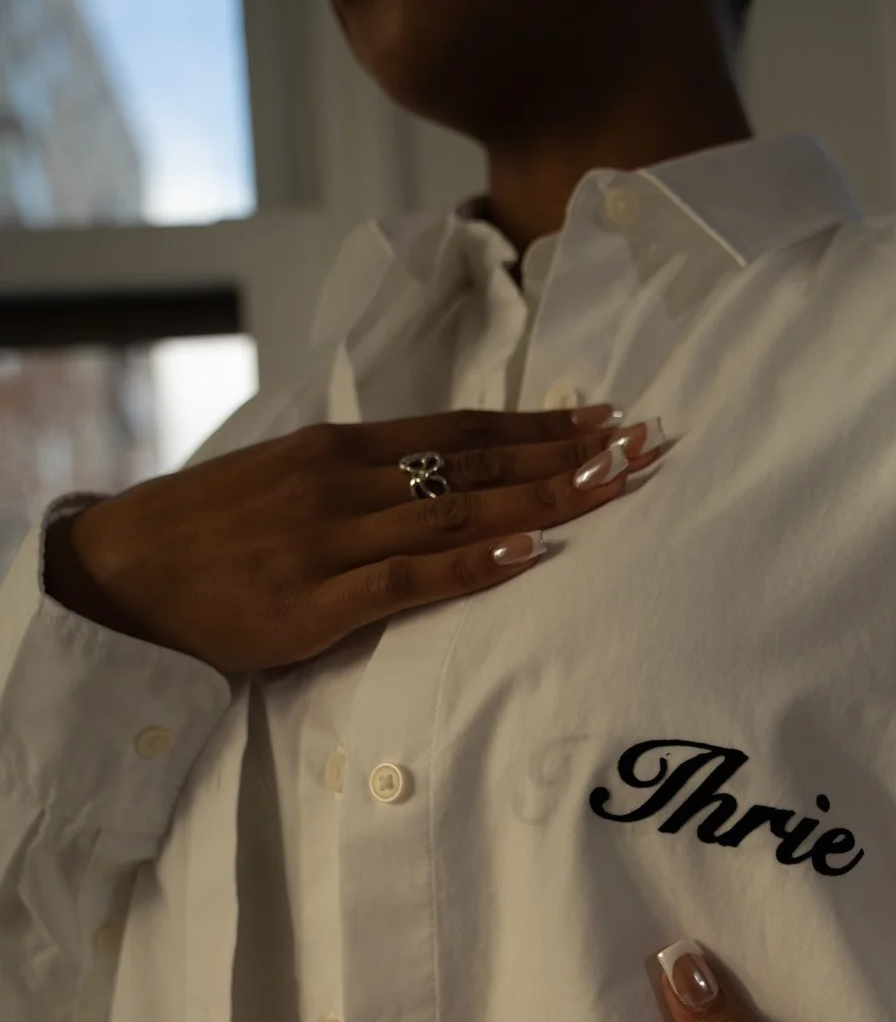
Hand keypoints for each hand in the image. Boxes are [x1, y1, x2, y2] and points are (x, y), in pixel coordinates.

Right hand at [42, 404, 663, 674]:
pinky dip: (470, 563)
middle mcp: (346, 479)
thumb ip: (362, 477)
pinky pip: (408, 578)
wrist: (124, 571)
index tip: (607, 420)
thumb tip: (437, 476)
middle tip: (644, 445)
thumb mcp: (288, 481)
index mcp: (342, 447)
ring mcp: (333, 538)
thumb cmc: (210, 532)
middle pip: (478, 462)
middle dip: (567, 454)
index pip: (463, 430)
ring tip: (613, 487)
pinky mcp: (317, 601)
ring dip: (542, 496)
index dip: (541, 427)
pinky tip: (524, 548)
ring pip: (457, 510)